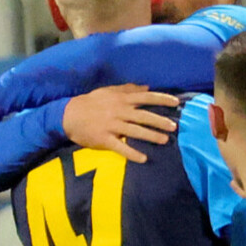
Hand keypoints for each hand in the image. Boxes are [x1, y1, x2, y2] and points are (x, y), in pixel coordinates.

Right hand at [61, 85, 180, 162]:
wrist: (69, 115)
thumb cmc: (90, 102)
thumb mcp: (109, 91)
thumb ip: (128, 89)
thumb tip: (147, 87)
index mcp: (121, 99)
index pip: (146, 97)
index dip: (162, 99)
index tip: (176, 103)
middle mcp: (119, 111)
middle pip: (144, 116)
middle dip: (160, 121)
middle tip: (174, 126)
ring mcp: (112, 126)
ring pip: (136, 131)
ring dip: (151, 136)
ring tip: (164, 141)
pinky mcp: (104, 139)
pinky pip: (121, 147)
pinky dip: (132, 153)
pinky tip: (143, 159)